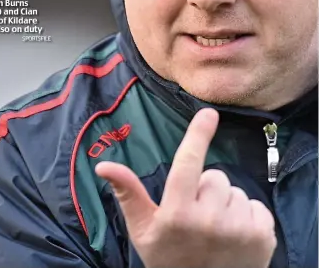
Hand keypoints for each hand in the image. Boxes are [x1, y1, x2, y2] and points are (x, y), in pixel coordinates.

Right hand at [96, 109, 276, 267]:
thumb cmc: (167, 259)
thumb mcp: (142, 230)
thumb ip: (127, 193)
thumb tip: (103, 164)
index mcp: (178, 214)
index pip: (188, 163)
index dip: (198, 134)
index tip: (208, 113)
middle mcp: (211, 220)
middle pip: (214, 177)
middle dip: (205, 189)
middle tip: (195, 214)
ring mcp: (240, 230)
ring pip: (235, 191)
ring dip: (226, 203)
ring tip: (215, 228)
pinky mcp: (263, 239)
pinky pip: (256, 205)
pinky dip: (247, 215)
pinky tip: (235, 234)